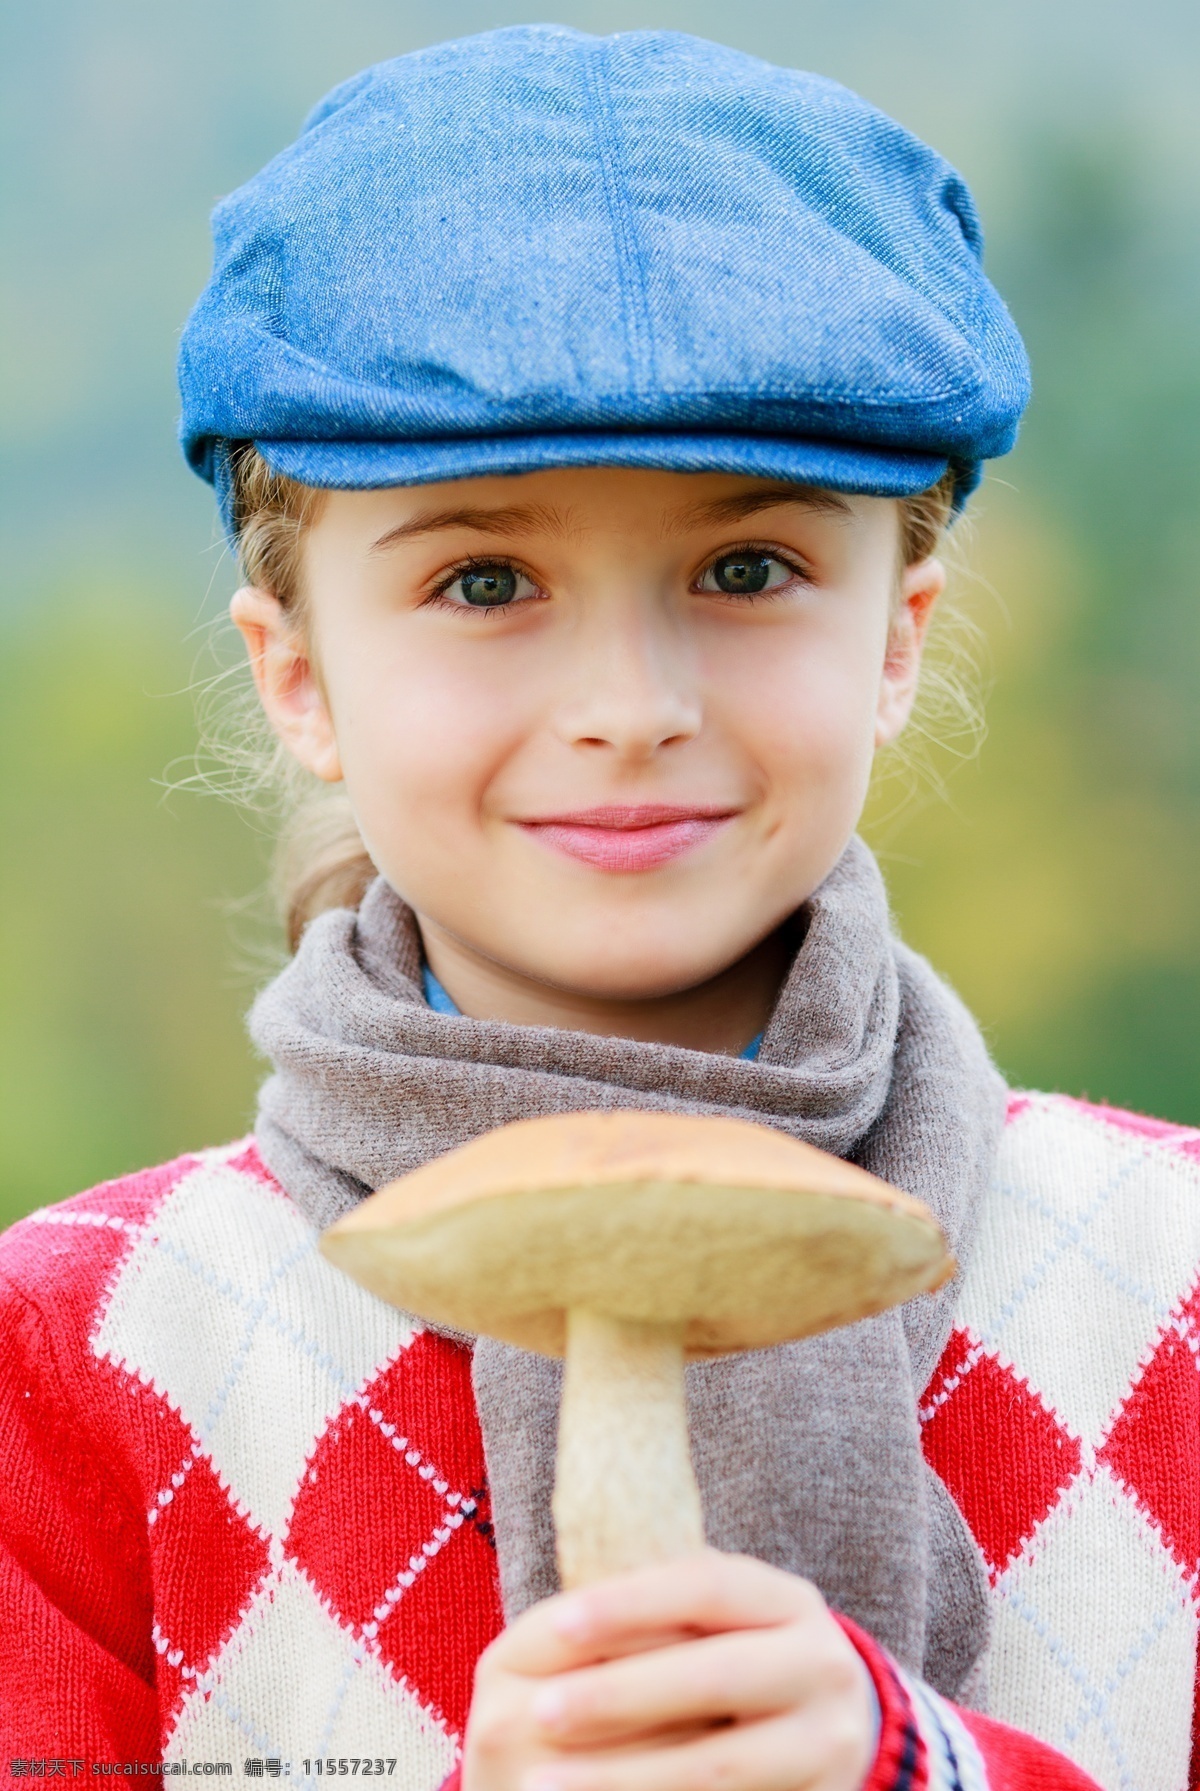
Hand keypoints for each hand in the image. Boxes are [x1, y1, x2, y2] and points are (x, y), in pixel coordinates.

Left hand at [462, 1549, 875, 1790]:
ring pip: (715, 1766)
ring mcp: (827, 1745)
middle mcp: (822, 1667)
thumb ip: (666, 1610)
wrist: (838, 1730)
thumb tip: (565, 1620)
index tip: (560, 1623)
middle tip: (541, 1711)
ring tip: (545, 1783)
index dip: (632, 1603)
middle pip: (715, 1675)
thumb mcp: (723, 1621)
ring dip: (623, 1777)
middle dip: (621, 1695)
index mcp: (790, 1603)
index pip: (707, 1586)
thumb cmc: (744, 1658)